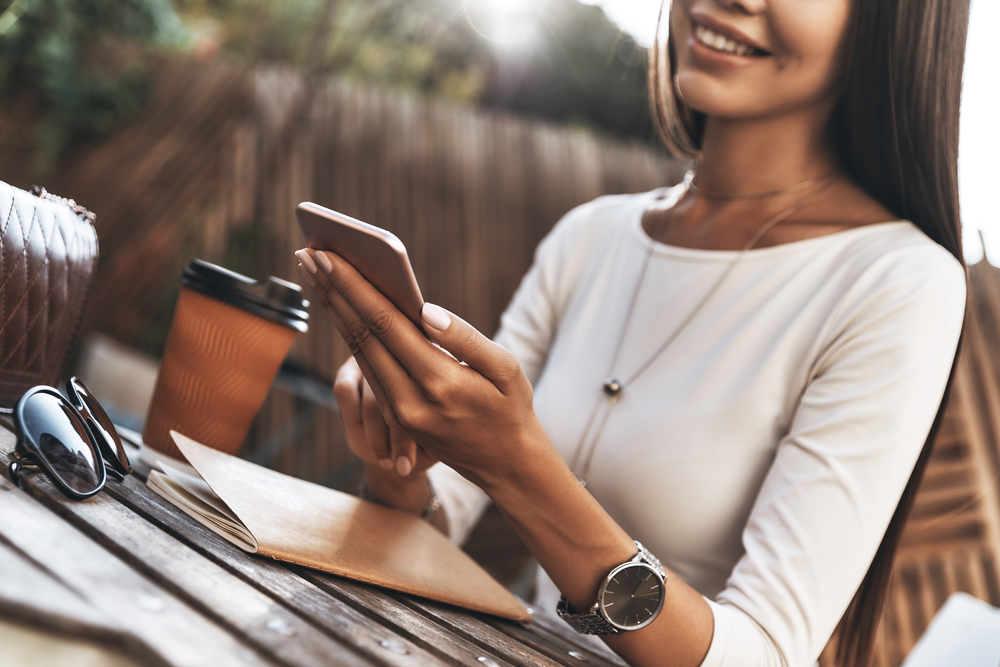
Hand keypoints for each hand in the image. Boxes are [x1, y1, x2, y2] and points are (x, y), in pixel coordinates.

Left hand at [297, 248, 544, 490]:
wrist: (505, 465)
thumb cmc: (509, 408)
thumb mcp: (506, 370)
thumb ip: (466, 338)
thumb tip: (426, 310)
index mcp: (440, 381)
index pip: (386, 324)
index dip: (354, 288)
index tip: (329, 257)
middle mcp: (409, 400)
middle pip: (361, 336)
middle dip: (333, 292)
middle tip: (309, 256)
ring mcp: (397, 413)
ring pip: (357, 352)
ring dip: (334, 312)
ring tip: (315, 276)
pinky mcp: (393, 418)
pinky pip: (365, 369)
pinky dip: (349, 335)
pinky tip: (339, 311)